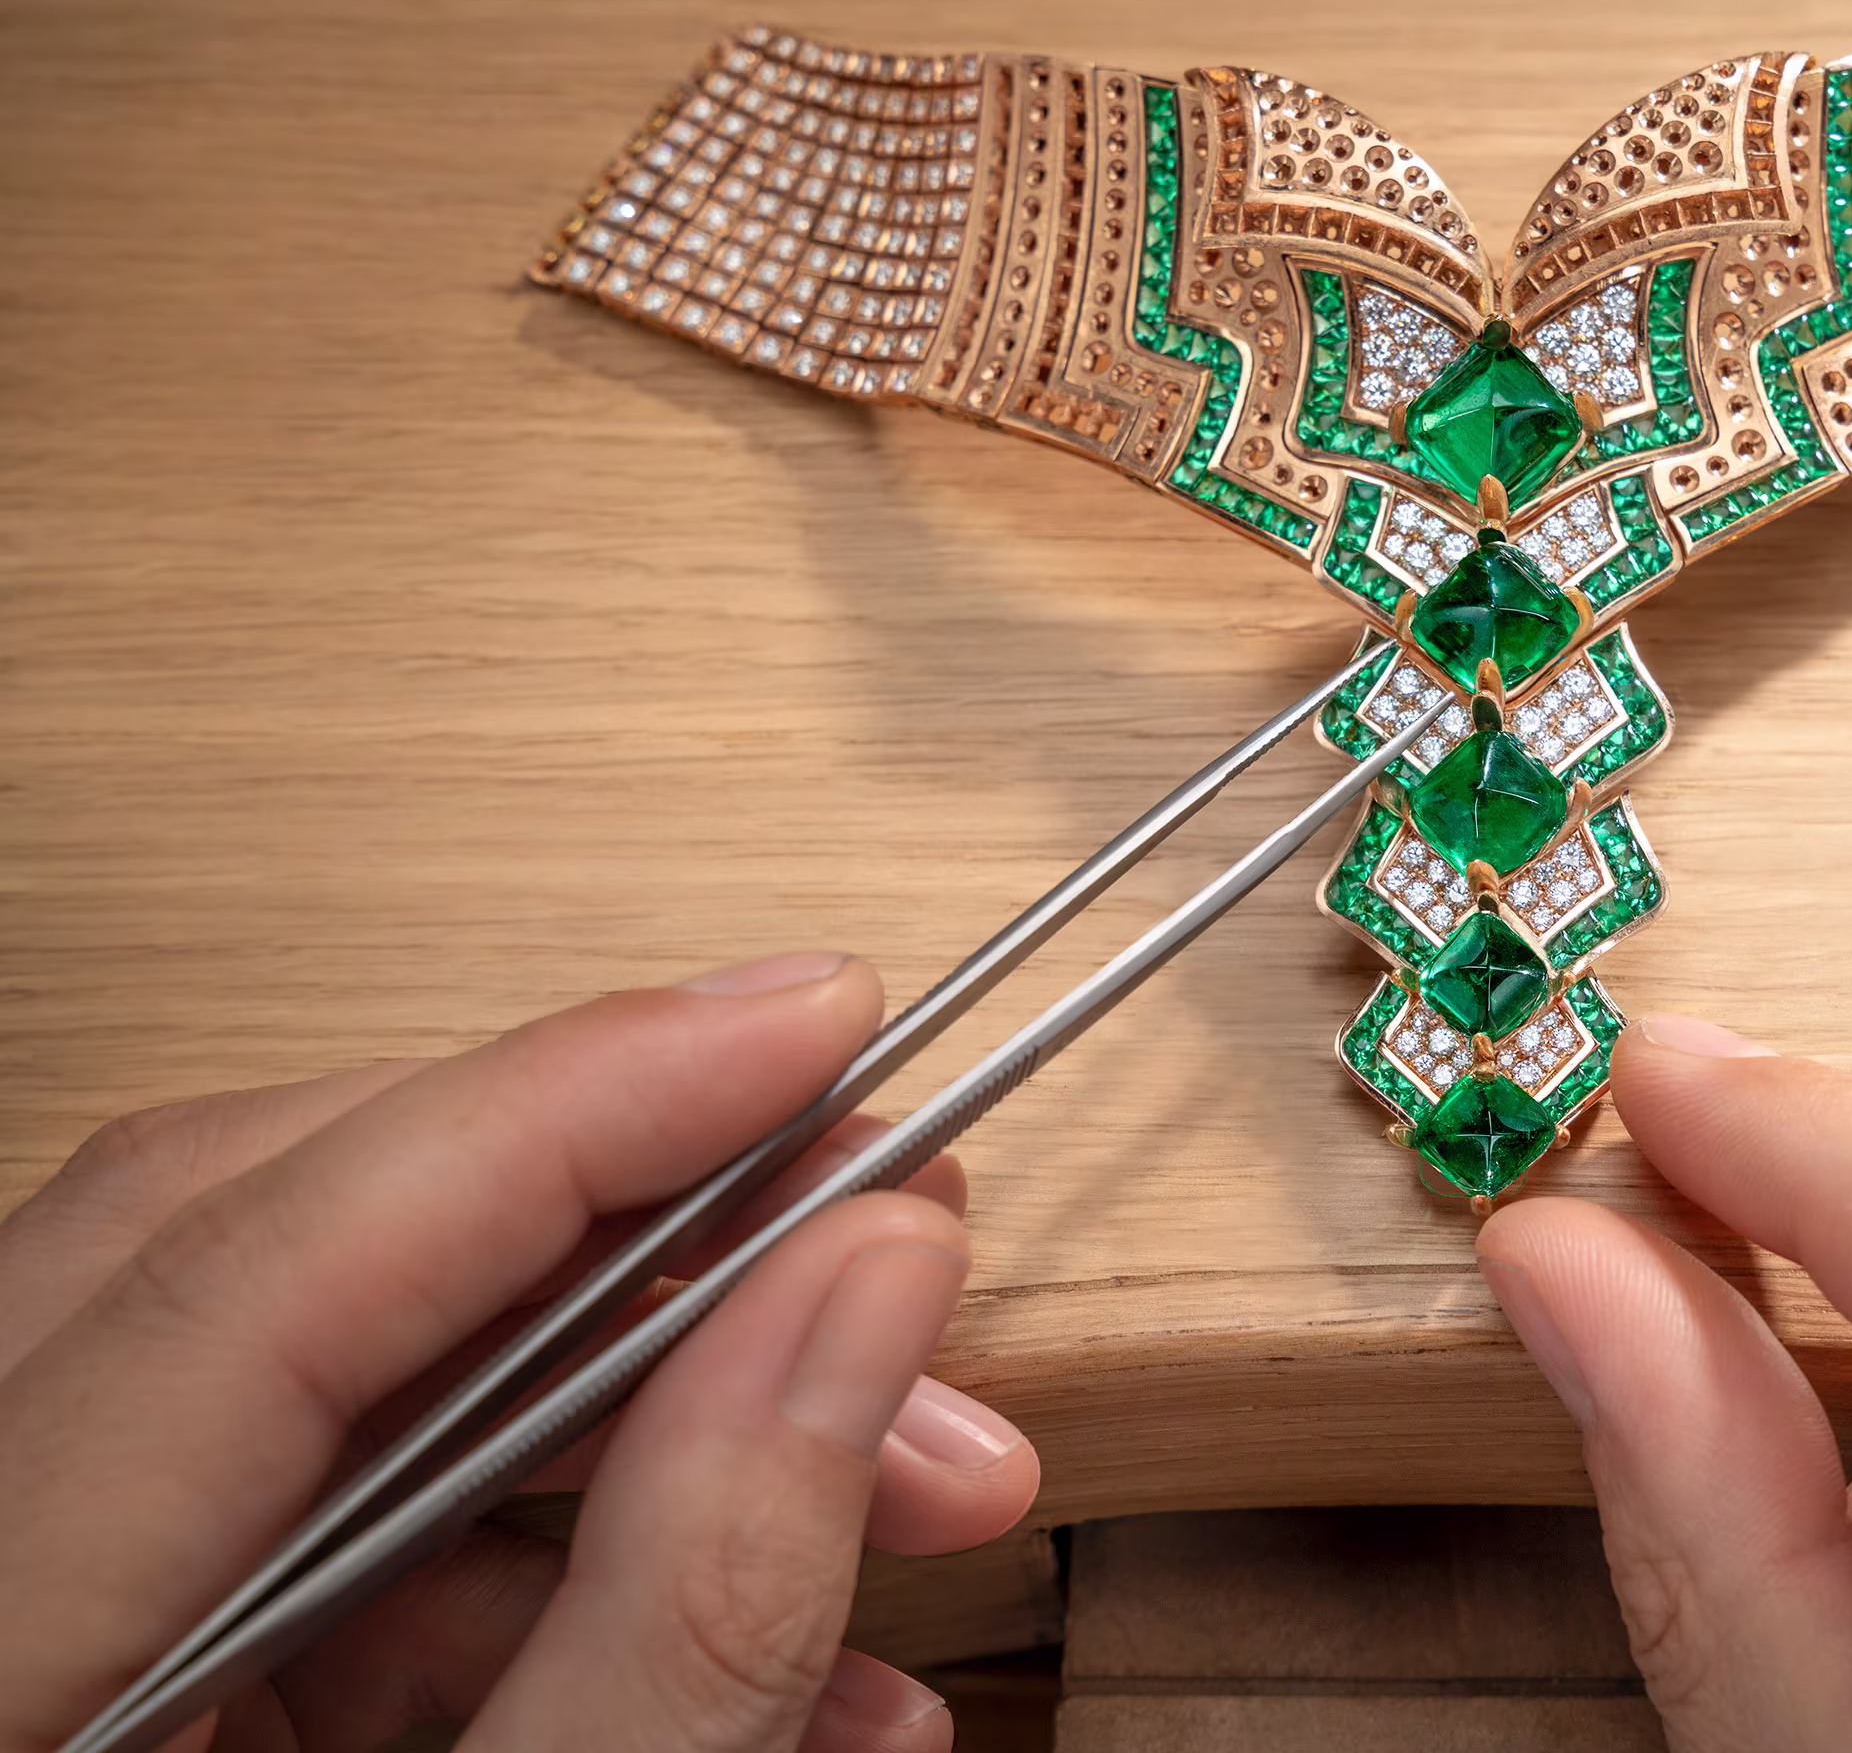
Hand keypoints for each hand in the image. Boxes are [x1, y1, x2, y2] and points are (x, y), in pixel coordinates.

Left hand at [0, 952, 1036, 1752]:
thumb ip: (682, 1615)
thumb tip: (864, 1292)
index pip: (255, 1267)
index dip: (568, 1109)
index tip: (820, 1023)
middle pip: (276, 1243)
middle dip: (632, 1217)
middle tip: (883, 1213)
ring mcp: (27, 1622)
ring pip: (336, 1381)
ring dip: (656, 1408)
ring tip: (923, 1483)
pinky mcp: (107, 1665)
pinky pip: (341, 1528)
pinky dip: (578, 1554)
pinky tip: (795, 1636)